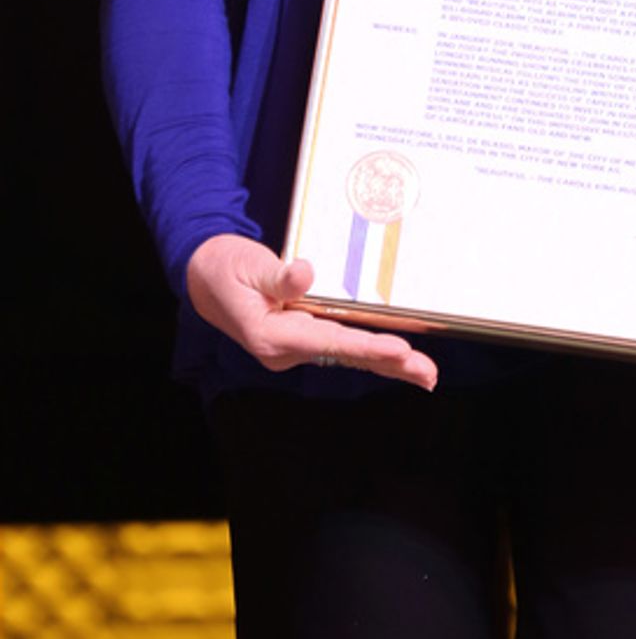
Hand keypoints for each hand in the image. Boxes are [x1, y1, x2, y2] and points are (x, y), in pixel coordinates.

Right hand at [185, 233, 437, 390]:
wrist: (205, 277)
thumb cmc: (225, 267)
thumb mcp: (248, 264)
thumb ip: (277, 274)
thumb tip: (304, 274)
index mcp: (271, 335)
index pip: (328, 342)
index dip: (366, 346)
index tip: (399, 349)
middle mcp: (286, 350)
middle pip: (345, 356)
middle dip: (389, 364)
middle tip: (427, 373)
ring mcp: (294, 348)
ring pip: (348, 356)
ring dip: (387, 364)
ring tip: (425, 374)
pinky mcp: (302, 338)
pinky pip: (342, 348)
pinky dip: (370, 354)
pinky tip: (396, 361)